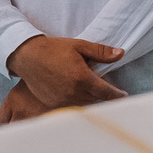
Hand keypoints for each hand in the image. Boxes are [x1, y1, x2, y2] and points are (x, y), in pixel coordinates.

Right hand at [1, 35, 125, 122]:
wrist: (28, 57)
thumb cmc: (54, 49)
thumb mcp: (79, 46)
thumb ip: (101, 52)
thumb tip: (120, 53)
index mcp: (82, 78)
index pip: (106, 92)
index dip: (117, 95)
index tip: (124, 96)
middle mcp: (73, 92)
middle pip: (96, 99)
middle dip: (102, 93)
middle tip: (105, 86)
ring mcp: (62, 100)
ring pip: (85, 103)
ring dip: (90, 97)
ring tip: (88, 86)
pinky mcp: (53, 104)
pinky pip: (71, 106)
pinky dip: (77, 101)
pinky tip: (75, 91)